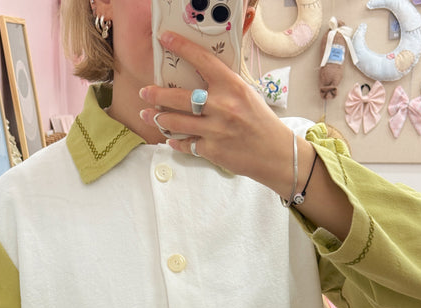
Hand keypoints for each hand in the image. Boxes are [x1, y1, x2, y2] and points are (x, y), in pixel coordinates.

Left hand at [139, 31, 296, 196]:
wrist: (275, 154)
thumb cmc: (262, 123)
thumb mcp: (247, 95)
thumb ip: (224, 86)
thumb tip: (200, 78)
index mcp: (232, 86)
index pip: (202, 60)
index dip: (181, 47)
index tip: (165, 40)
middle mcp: (222, 106)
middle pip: (179, 97)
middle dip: (156, 94)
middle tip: (145, 92)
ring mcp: (215, 130)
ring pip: (176, 122)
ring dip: (158, 118)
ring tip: (149, 115)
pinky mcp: (212, 150)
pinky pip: (186, 145)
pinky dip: (176, 142)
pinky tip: (170, 139)